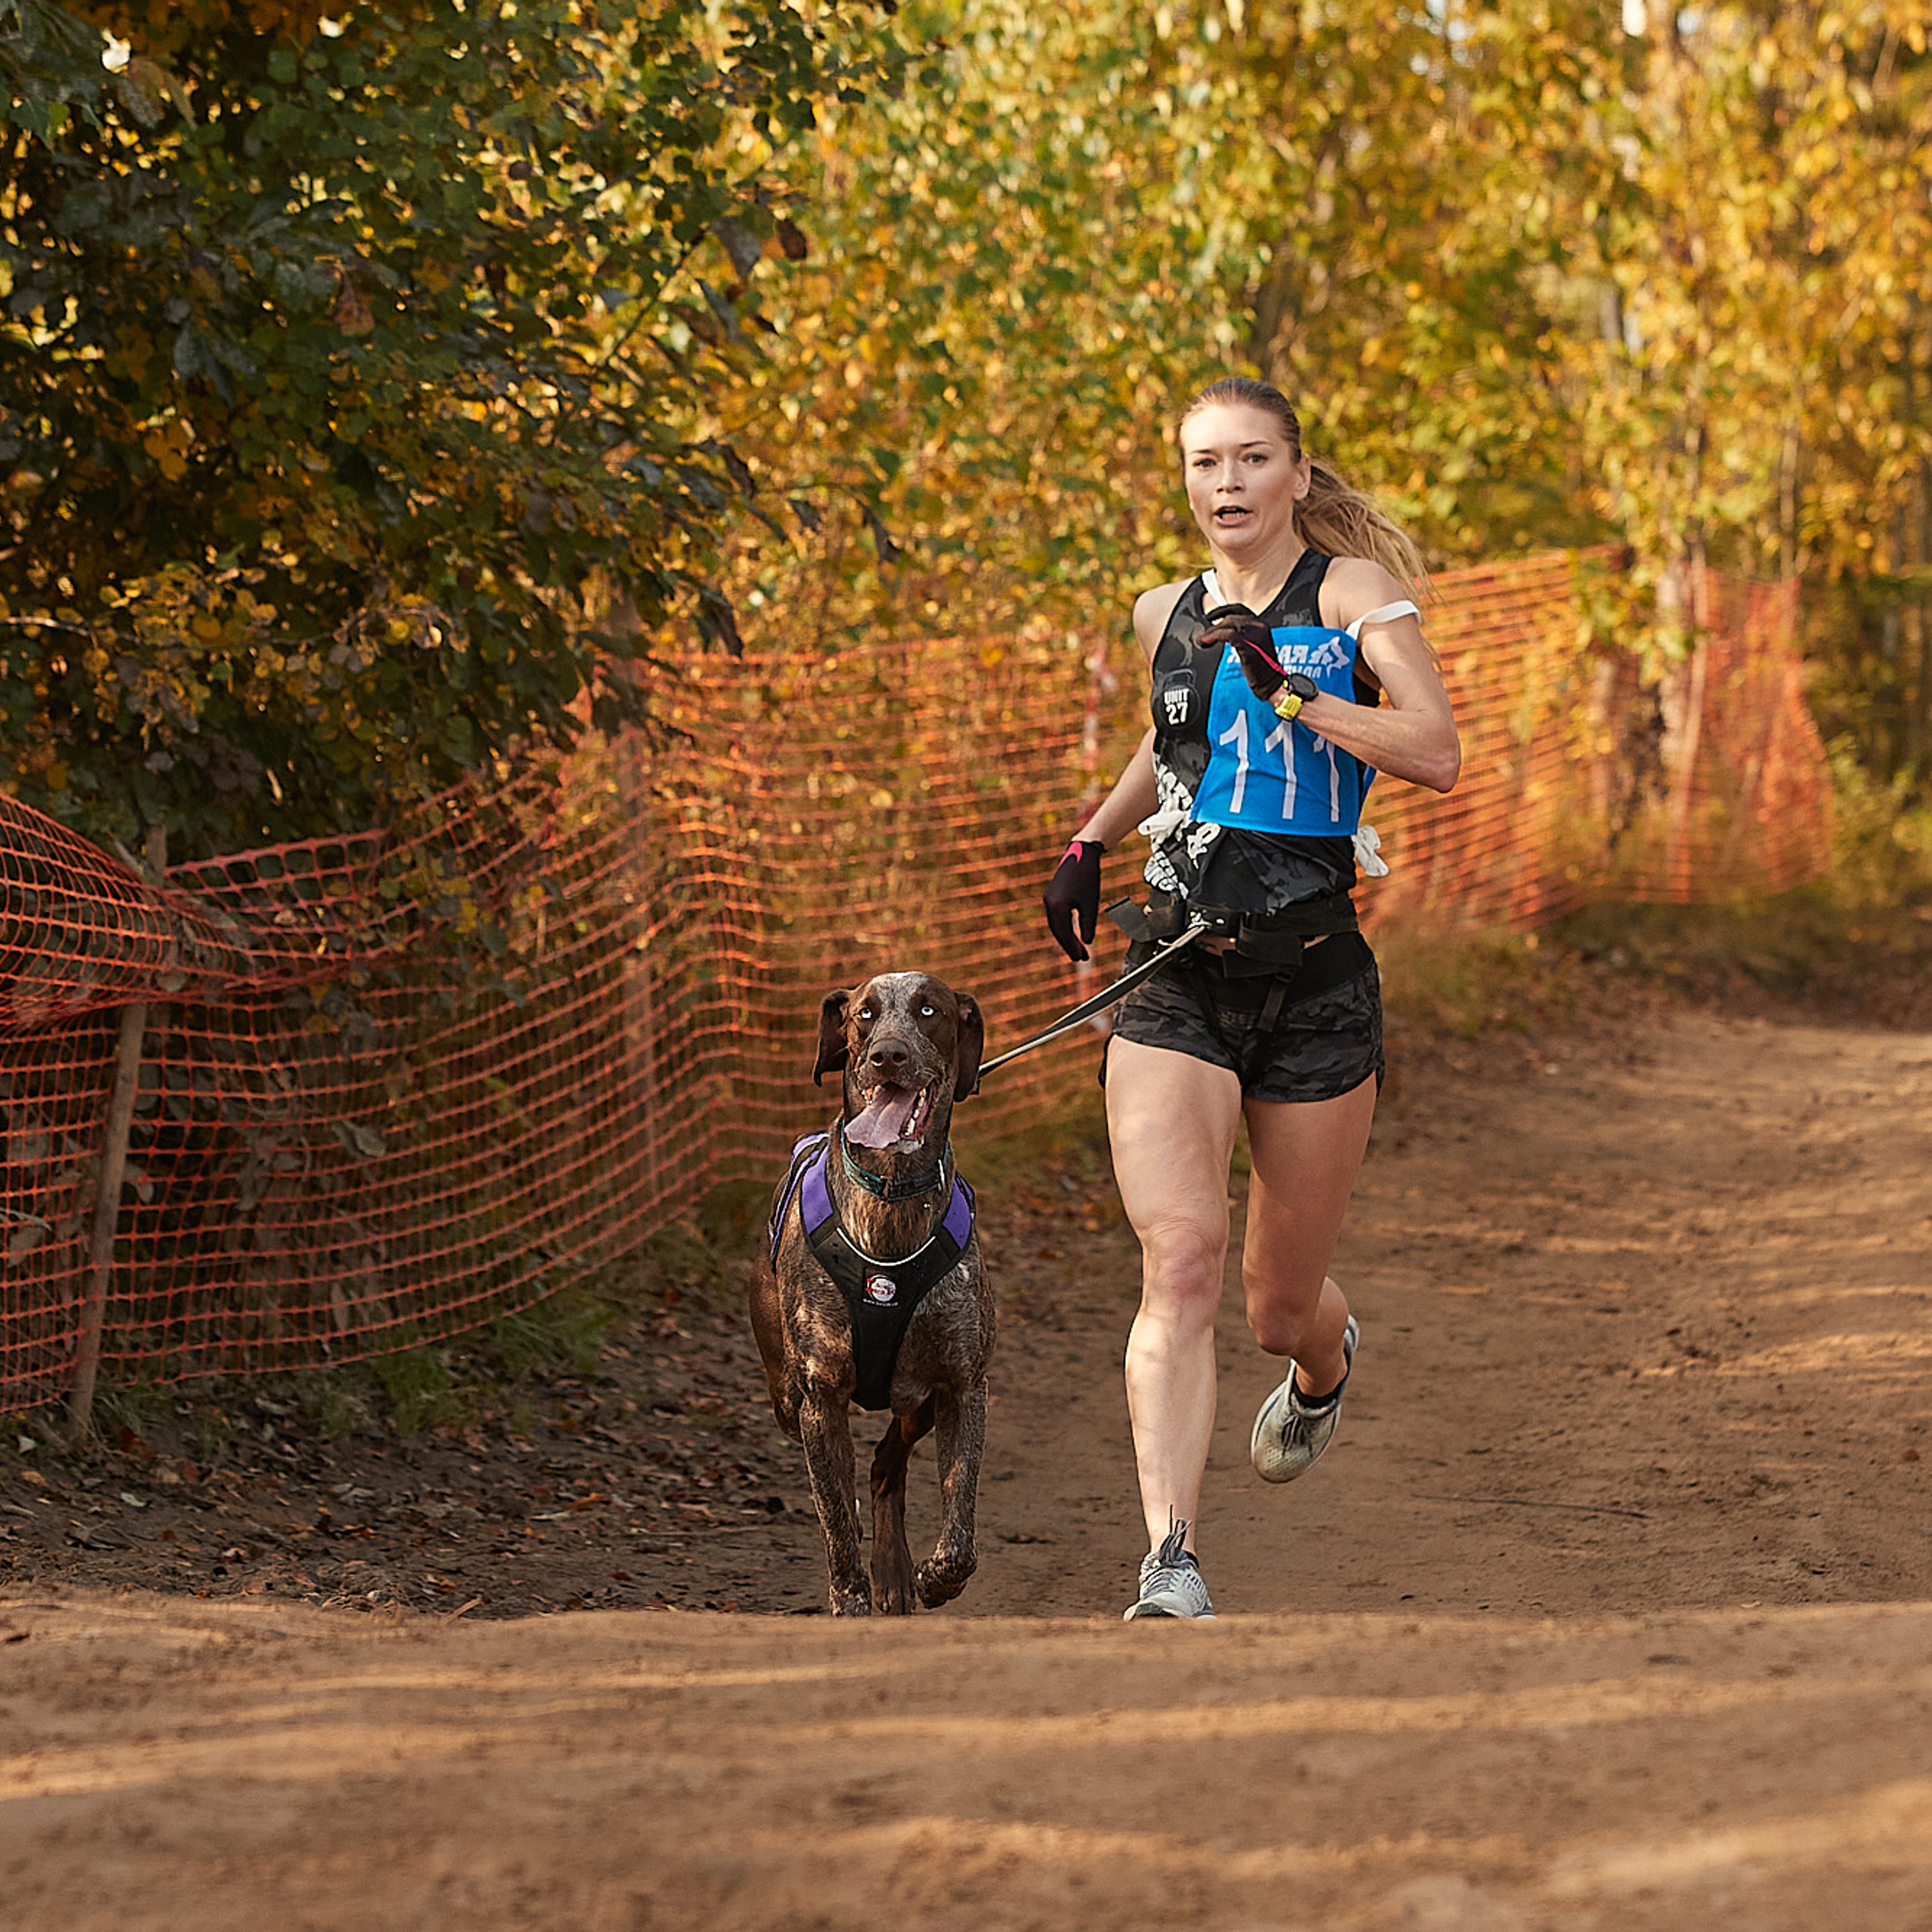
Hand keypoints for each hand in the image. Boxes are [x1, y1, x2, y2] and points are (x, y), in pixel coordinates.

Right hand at [1042, 838, 1103, 960]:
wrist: (1082, 853)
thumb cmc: (1088, 877)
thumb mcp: (1091, 903)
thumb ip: (1088, 924)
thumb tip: (1087, 941)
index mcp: (1057, 906)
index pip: (1064, 934)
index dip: (1073, 948)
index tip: (1082, 958)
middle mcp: (1049, 903)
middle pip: (1058, 931)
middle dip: (1069, 945)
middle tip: (1081, 958)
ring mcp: (1048, 899)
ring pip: (1056, 924)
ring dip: (1067, 937)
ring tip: (1078, 948)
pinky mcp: (1052, 895)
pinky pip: (1056, 916)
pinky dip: (1064, 926)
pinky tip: (1073, 932)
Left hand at [1198, 603, 1285, 702]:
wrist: (1272, 683)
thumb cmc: (1262, 670)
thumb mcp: (1253, 647)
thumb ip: (1240, 637)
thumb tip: (1220, 633)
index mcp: (1260, 625)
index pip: (1238, 609)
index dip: (1221, 611)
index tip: (1209, 616)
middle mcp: (1258, 626)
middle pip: (1230, 618)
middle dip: (1213, 627)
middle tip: (1204, 637)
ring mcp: (1255, 635)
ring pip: (1227, 625)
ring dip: (1211, 633)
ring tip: (1202, 641)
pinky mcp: (1249, 645)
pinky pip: (1227, 634)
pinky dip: (1213, 636)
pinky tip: (1206, 642)